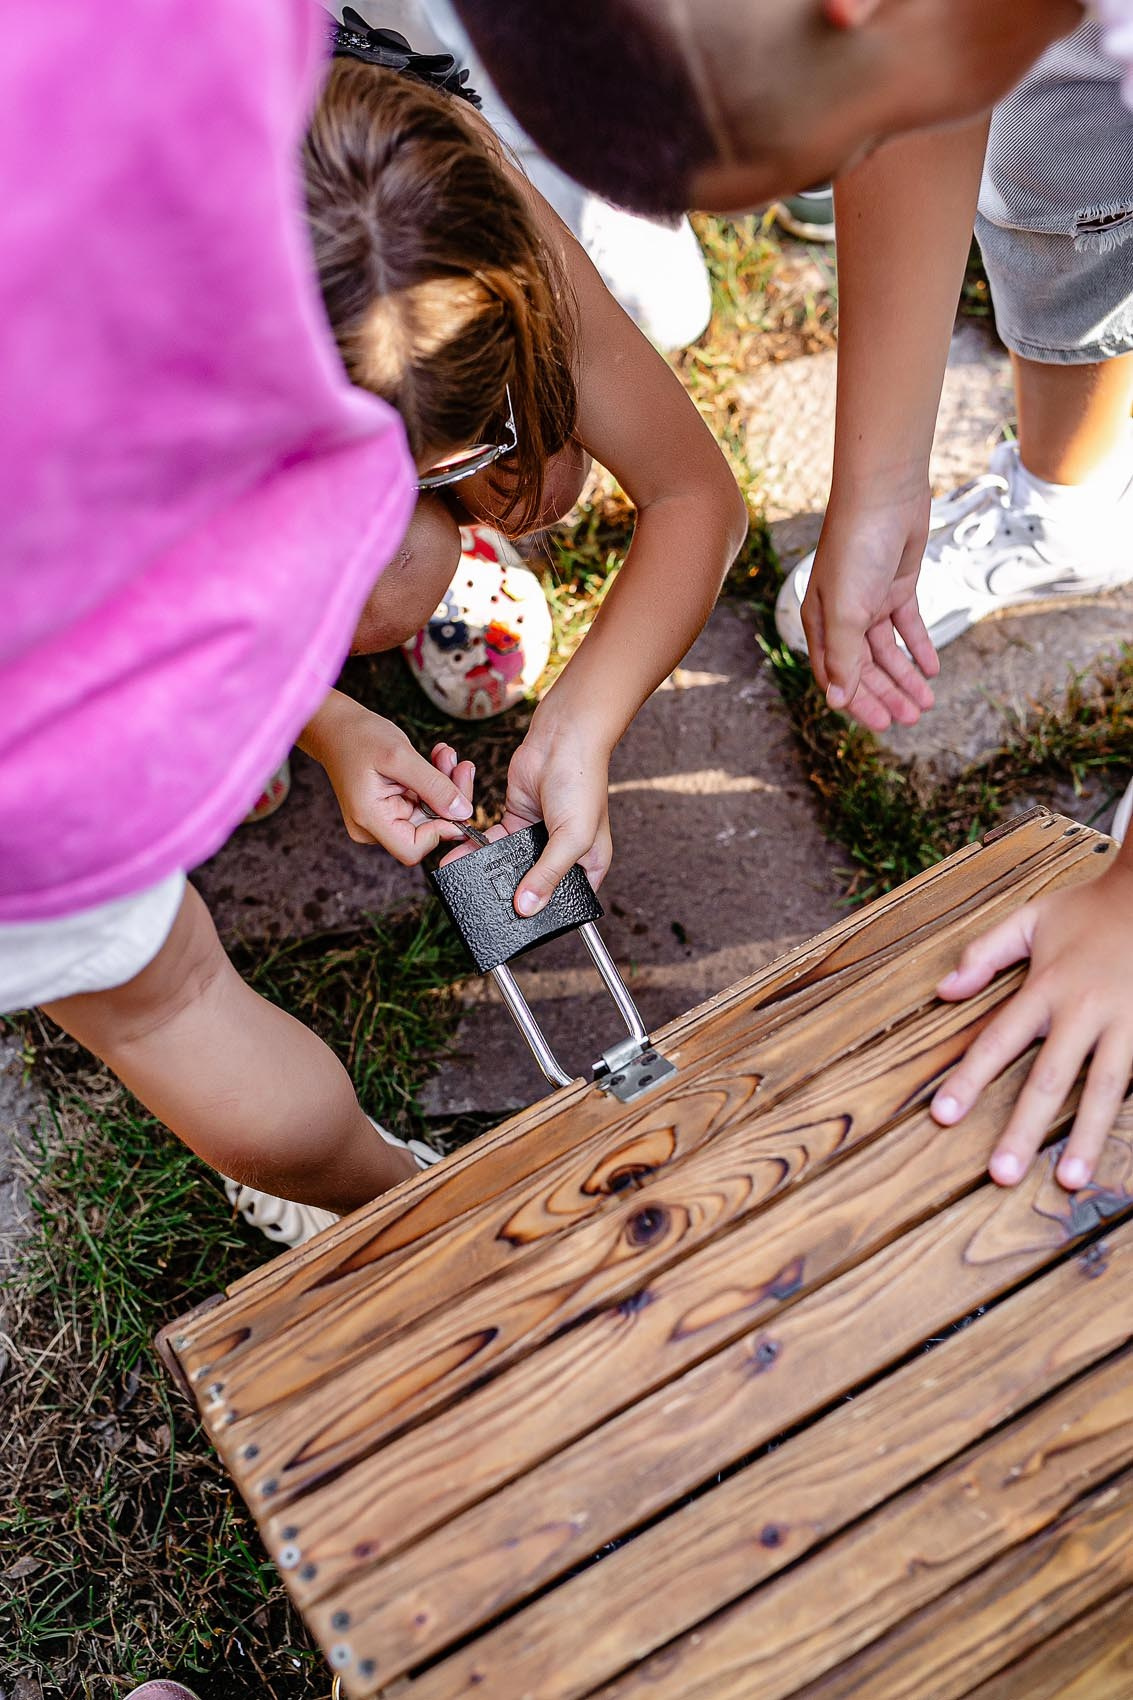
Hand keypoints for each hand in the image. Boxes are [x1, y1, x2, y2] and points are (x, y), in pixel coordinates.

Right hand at [302, 692, 473, 864]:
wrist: (336, 726)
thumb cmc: (358, 737)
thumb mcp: (400, 756)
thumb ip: (434, 786)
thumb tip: (463, 812)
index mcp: (369, 819)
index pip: (413, 849)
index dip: (441, 830)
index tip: (457, 800)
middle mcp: (374, 827)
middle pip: (427, 831)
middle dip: (449, 798)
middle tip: (460, 765)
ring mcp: (383, 818)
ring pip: (430, 813)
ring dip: (445, 784)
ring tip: (446, 754)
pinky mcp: (392, 807)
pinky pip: (423, 801)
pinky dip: (434, 781)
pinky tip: (437, 758)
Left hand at [441, 712, 613, 914]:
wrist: (562, 737)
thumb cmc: (581, 783)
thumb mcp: (572, 836)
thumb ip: (548, 873)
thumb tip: (527, 908)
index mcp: (588, 864)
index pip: (567, 900)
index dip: (546, 915)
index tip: (519, 928)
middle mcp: (562, 854)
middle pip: (533, 884)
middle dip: (510, 894)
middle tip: (483, 909)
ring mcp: (537, 837)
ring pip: (508, 864)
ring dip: (487, 871)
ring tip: (462, 884)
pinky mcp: (514, 819)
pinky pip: (493, 842)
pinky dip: (477, 848)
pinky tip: (459, 857)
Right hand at [802, 482, 938, 731]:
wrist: (885, 494)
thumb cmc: (856, 548)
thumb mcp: (847, 611)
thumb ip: (844, 658)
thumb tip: (837, 701)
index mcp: (821, 623)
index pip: (837, 674)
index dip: (858, 701)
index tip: (882, 725)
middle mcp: (843, 615)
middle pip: (865, 667)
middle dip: (887, 694)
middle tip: (910, 719)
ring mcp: (871, 600)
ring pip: (888, 651)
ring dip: (906, 677)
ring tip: (926, 703)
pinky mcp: (897, 586)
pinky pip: (908, 626)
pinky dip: (919, 647)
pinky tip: (932, 669)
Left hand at [930, 861, 1132, 1189]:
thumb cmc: (1091, 909)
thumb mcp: (1030, 919)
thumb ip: (985, 953)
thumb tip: (943, 990)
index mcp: (1047, 986)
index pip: (998, 1041)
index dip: (969, 1080)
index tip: (944, 1115)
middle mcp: (1084, 1010)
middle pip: (1048, 1078)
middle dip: (1024, 1129)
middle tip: (1002, 1175)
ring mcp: (1127, 1022)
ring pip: (1104, 1088)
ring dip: (1085, 1136)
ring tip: (1070, 1180)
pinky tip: (1124, 1153)